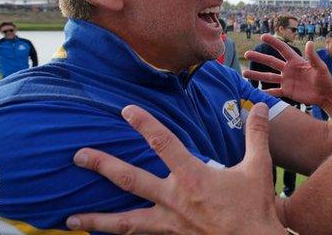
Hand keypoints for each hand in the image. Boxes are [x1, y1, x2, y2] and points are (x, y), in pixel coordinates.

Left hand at [66, 104, 284, 233]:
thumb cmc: (254, 207)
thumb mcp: (258, 168)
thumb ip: (255, 136)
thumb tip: (261, 107)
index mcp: (193, 178)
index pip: (163, 143)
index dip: (144, 124)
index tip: (126, 111)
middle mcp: (174, 200)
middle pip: (130, 180)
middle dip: (103, 166)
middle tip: (78, 157)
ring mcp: (169, 224)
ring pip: (125, 221)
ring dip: (97, 218)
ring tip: (71, 219)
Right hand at [243, 34, 331, 105]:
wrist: (326, 94)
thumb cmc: (325, 78)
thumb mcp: (320, 67)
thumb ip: (313, 56)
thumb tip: (310, 42)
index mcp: (295, 61)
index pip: (282, 49)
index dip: (273, 42)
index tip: (262, 36)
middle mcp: (288, 69)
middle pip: (271, 62)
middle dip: (259, 58)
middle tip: (246, 54)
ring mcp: (286, 80)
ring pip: (268, 77)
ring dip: (257, 76)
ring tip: (244, 74)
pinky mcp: (287, 91)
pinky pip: (274, 92)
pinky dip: (265, 92)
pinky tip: (255, 92)